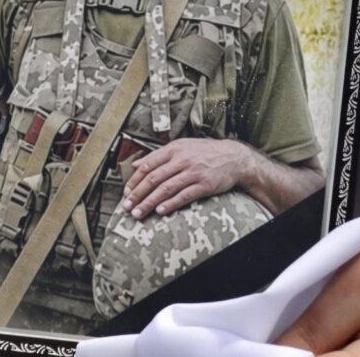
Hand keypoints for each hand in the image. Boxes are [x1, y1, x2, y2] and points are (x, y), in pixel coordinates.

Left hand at [121, 138, 253, 218]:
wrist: (233, 157)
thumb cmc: (205, 152)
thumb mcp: (181, 147)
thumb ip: (158, 155)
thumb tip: (136, 163)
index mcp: (174, 149)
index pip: (148, 165)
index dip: (134, 180)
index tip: (126, 193)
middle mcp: (182, 160)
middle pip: (154, 178)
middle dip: (138, 194)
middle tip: (127, 207)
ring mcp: (193, 172)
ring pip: (166, 188)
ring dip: (150, 202)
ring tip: (139, 213)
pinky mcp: (204, 185)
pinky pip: (184, 195)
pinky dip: (171, 204)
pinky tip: (160, 211)